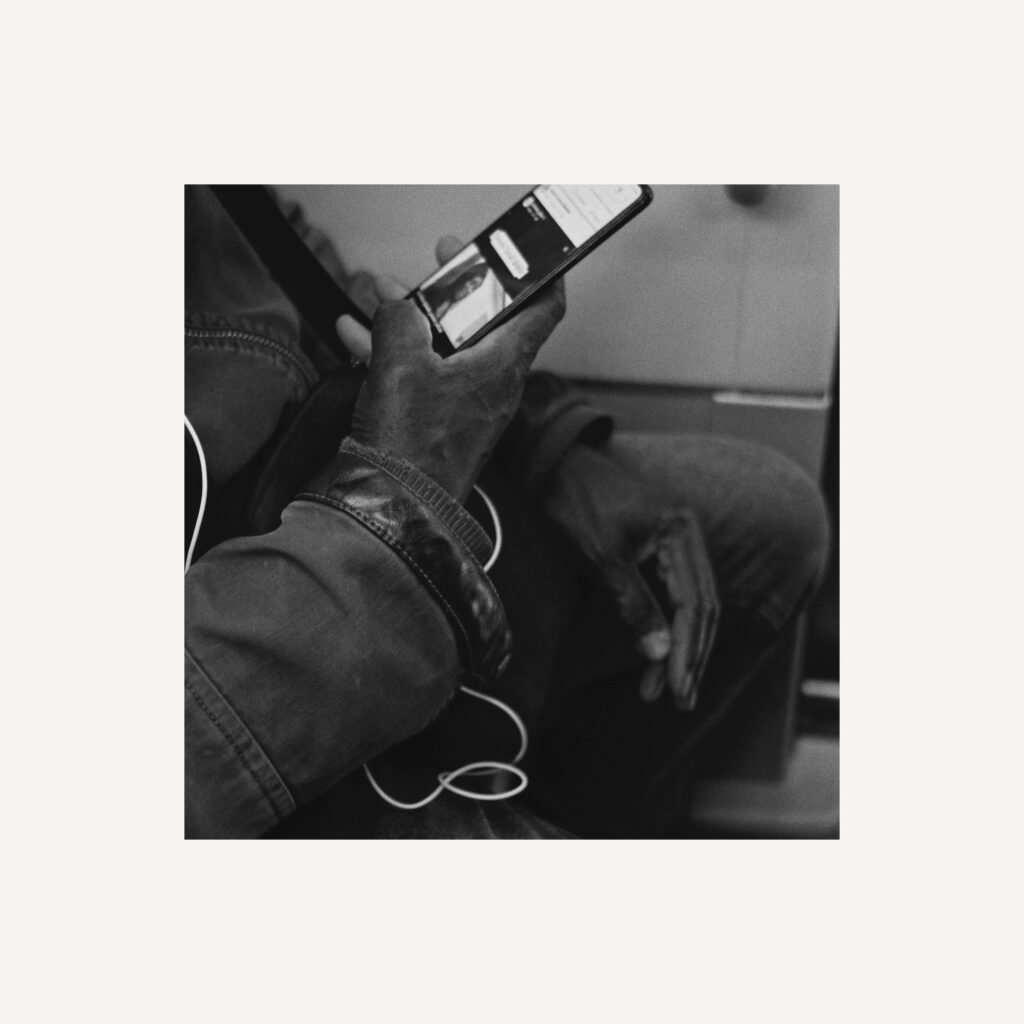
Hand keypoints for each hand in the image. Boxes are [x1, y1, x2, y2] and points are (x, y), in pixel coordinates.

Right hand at [343, 237, 565, 500]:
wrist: (395, 511)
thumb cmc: (412, 448)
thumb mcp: (400, 364)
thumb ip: (399, 320)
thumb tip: (394, 303)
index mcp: (503, 364)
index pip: (544, 307)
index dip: (537, 271)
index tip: (519, 251)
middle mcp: (494, 383)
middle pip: (488, 319)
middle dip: (456, 287)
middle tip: (436, 264)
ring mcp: (468, 404)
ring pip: (448, 345)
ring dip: (416, 318)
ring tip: (381, 295)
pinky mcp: (440, 422)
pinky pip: (425, 375)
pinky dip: (397, 353)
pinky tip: (357, 337)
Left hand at [540, 443, 719, 709]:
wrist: (549, 462)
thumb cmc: (572, 502)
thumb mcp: (600, 556)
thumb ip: (633, 604)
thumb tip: (659, 654)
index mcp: (681, 533)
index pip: (694, 606)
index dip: (688, 652)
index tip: (677, 691)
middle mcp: (686, 535)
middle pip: (701, 608)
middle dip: (690, 656)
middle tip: (676, 700)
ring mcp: (673, 539)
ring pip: (689, 603)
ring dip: (679, 645)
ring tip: (660, 687)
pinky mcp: (655, 544)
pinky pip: (673, 591)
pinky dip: (667, 623)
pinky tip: (658, 650)